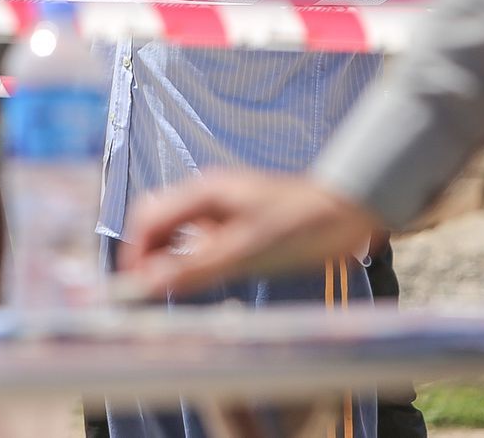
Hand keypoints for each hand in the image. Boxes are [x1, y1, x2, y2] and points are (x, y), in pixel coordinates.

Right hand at [122, 171, 380, 298]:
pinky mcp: (239, 221)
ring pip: (179, 232)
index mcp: (204, 191)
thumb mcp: (245, 251)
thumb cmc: (302, 224)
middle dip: (147, 256)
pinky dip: (193, 259)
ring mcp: (223, 206)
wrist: (350, 211)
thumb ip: (196, 267)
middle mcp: (208, 194)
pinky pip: (202, 239)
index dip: (135, 254)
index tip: (132, 288)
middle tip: (149, 292)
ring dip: (169, 259)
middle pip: (158, 222)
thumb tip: (151, 283)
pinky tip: (203, 279)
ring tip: (172, 290)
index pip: (148, 218)